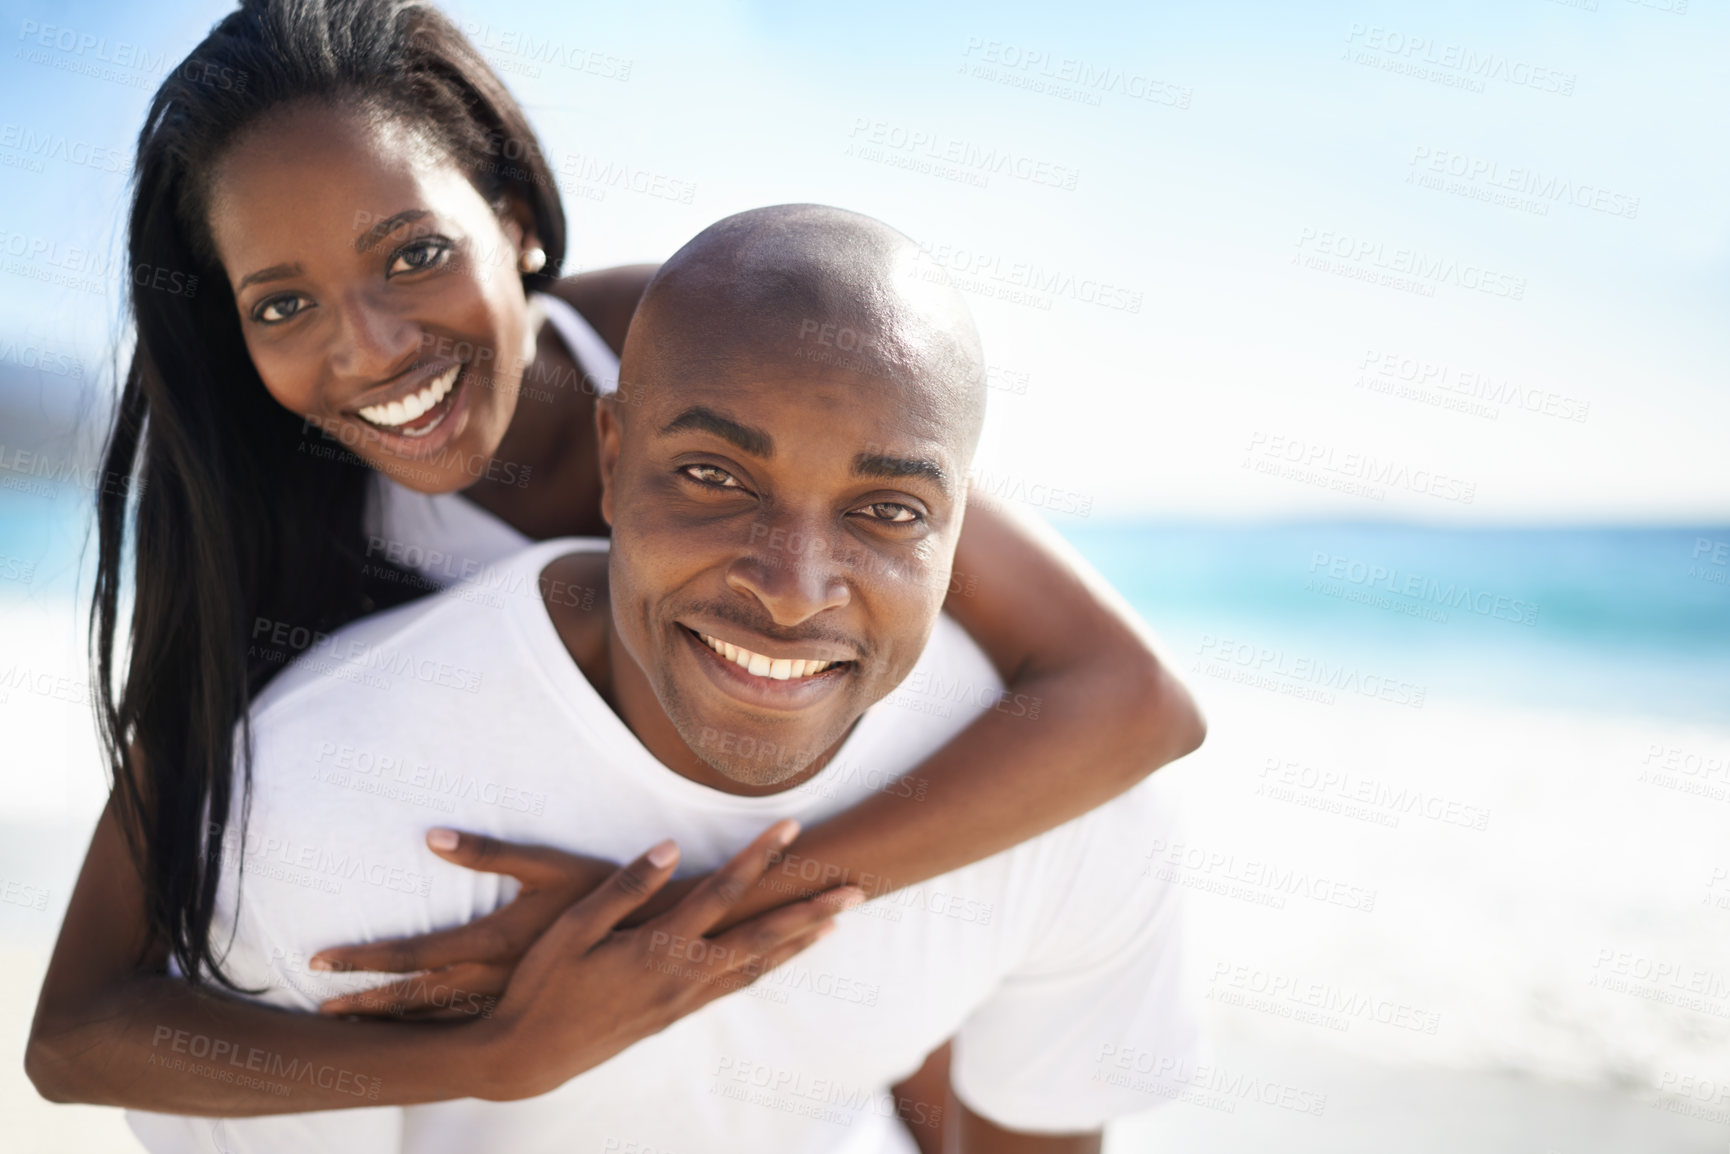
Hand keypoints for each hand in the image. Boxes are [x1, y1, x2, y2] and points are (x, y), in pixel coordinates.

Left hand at [310, 829, 622, 1017]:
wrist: (651, 937)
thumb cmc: (598, 893)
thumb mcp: (545, 865)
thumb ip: (485, 851)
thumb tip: (431, 836)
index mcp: (488, 942)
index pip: (410, 955)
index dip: (363, 959)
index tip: (319, 960)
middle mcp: (489, 979)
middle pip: (412, 997)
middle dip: (364, 1003)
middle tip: (320, 1013)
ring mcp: (506, 998)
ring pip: (436, 1019)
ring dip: (393, 1022)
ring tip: (357, 1028)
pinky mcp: (523, 1004)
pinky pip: (466, 1025)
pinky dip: (432, 1031)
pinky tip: (416, 1035)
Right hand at [471, 820, 864, 1100]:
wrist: (527, 1057)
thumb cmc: (542, 985)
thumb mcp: (571, 930)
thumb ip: (624, 888)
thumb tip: (671, 847)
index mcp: (660, 947)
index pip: (725, 891)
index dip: (762, 855)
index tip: (794, 826)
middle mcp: (684, 975)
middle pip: (764, 935)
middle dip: (812, 909)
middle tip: (858, 889)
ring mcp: (683, 1000)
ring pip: (757, 965)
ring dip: (799, 942)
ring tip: (835, 921)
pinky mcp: (675, 1016)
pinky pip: (736, 985)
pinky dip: (767, 966)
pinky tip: (777, 957)